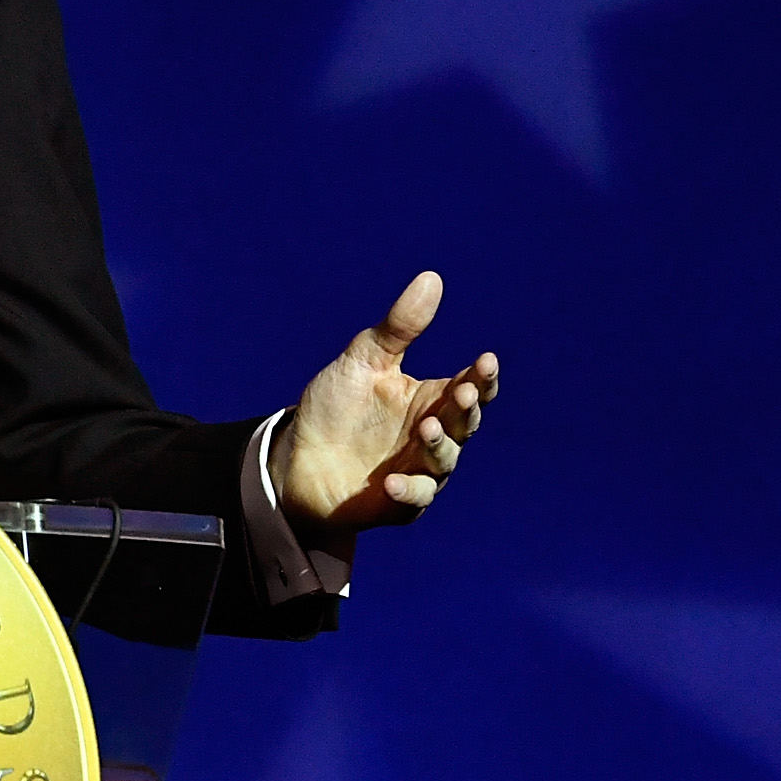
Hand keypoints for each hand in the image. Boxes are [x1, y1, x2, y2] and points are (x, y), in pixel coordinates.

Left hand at [271, 271, 497, 535]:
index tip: (485, 361)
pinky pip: (413, 499)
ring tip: (425, 427)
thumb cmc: (334, 407)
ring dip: (439, 446)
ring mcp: (419, 471)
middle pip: (464, 424)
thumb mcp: (363, 360)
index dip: (482, 378)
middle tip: (463, 394)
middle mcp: (432, 436)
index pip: (470, 388)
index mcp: (430, 399)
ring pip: (444, 461)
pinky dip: (407, 491)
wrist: (295, 456)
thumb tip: (432, 278)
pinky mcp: (398, 503)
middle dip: (466, 409)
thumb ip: (399, 327)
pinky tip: (392, 481)